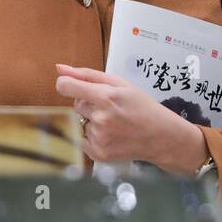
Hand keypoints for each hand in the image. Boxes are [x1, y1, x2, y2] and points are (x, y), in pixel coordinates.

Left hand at [53, 63, 208, 173]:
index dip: (66, 84)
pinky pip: (82, 139)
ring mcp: (99, 137)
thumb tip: (59, 68)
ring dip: (92, 121)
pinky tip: (111, 134)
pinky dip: (93, 136)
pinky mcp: (98, 153)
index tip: (70, 86)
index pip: (67, 87)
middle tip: (111, 108)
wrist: (161, 136)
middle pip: (76, 105)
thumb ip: (87, 75)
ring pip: (80, 122)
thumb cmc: (142, 107)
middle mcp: (101, 118)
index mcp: (106, 97)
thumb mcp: (120, 84)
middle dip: (89, 104)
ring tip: (114, 123)